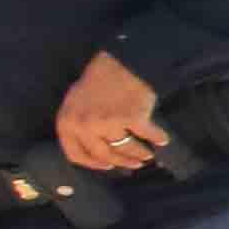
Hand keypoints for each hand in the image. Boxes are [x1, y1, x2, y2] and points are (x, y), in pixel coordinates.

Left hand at [54, 51, 167, 175]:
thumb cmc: (98, 81)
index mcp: (67, 123)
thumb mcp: (75, 104)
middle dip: (121, 162)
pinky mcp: (132, 118)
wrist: (121, 62)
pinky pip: (147, 135)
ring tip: (147, 155)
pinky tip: (162, 140)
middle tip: (134, 165)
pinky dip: (157, 138)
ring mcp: (108, 124)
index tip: (108, 166)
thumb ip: (78, 126)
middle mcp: (85, 126)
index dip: (94, 164)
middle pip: (104, 155)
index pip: (76, 155)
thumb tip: (94, 149)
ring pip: (125, 148)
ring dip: (139, 154)